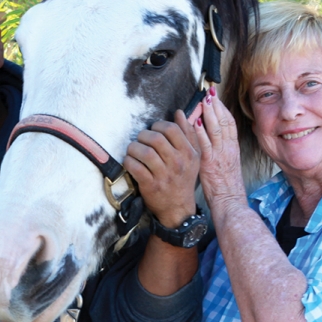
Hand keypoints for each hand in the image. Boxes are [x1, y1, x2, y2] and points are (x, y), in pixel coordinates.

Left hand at [124, 108, 200, 226]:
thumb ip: (188, 133)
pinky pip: (134, 167)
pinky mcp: (150, 185)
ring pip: (144, 152)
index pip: (171, 129)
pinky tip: (130, 161)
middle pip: (156, 138)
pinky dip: (128, 161)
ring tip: (133, 149)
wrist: (178, 208)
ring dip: (134, 147)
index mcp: (189, 153)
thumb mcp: (193, 157)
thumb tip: (180, 113)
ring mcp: (164, 175)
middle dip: (143, 135)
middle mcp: (178, 163)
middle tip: (140, 139)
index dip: (158, 125)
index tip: (153, 130)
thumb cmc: (184, 179)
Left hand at [190, 87, 246, 212]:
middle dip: (217, 106)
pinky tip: (195, 121)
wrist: (231, 204)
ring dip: (209, 113)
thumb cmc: (226, 188)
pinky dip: (201, 132)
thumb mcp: (225, 165)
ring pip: (217, 130)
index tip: (216, 97)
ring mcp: (221, 156)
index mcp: (233, 149)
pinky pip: (206, 145)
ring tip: (204, 100)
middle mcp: (228, 150)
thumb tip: (211, 139)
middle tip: (209, 92)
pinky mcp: (211, 164)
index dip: (223, 109)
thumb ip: (219, 151)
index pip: (230, 124)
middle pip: (225, 122)